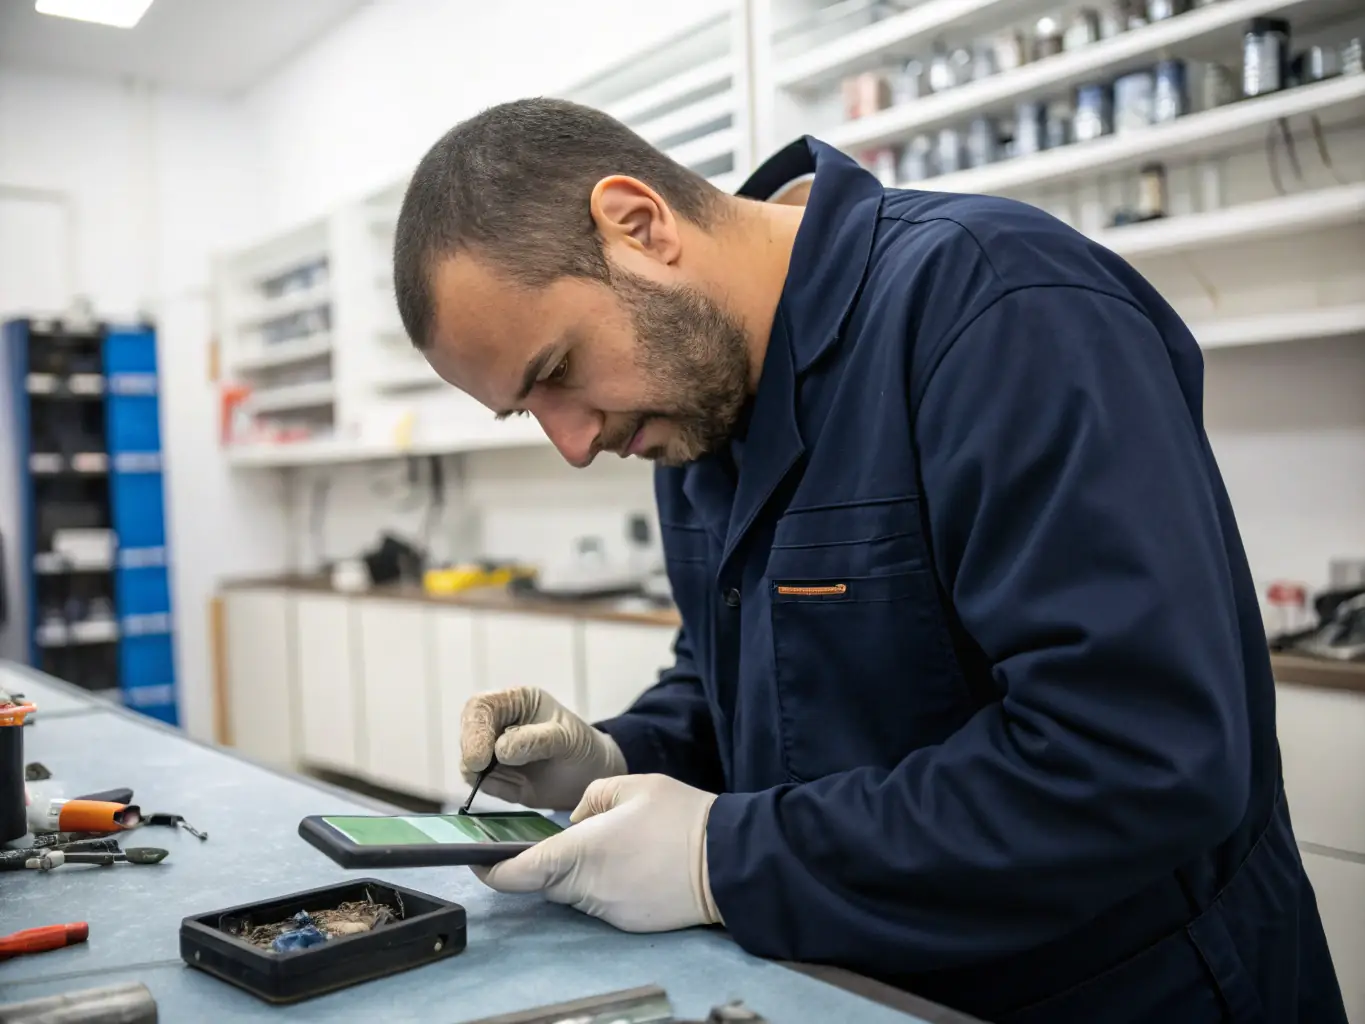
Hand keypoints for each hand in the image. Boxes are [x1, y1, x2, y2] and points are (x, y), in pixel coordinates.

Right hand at [459, 687, 626, 810]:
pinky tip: (519, 788)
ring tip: (515, 779)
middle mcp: (499, 724)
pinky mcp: (495, 777)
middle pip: (467, 733)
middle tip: (479, 770)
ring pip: (469, 762)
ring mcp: (493, 751)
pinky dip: (494, 788)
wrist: (591, 778)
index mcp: (515, 702)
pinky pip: (481, 784)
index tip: (479, 757)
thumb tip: (501, 750)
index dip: (474, 729)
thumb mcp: (567, 738)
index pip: (480, 707)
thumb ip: (536, 740)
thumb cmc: (581, 747)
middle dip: (472, 752)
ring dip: (482, 774)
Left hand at [472, 774, 721, 932]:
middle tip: (568, 837)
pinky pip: (602, 902)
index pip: (521, 872)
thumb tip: (576, 821)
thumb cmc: (681, 818)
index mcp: (582, 851)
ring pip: (575, 892)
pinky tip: (634, 864)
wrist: (730, 861)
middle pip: (548, 881)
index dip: (493, 870)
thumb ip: (591, 798)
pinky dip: (606, 885)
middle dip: (547, 861)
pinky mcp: (629, 922)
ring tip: (616, 844)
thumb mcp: (632, 785)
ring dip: (580, 872)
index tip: (479, 862)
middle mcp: (589, 887)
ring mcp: (609, 910)